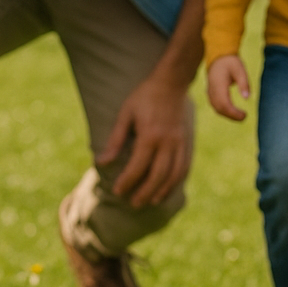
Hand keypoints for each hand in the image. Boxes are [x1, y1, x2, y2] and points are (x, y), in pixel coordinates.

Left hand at [96, 75, 194, 207]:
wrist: (171, 83)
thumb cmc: (143, 97)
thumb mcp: (125, 114)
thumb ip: (115, 139)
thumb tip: (101, 161)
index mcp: (150, 135)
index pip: (138, 166)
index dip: (127, 181)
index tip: (117, 191)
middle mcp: (167, 142)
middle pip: (157, 175)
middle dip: (144, 192)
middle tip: (133, 203)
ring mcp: (179, 143)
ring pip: (173, 174)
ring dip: (161, 191)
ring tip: (150, 201)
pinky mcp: (186, 142)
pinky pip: (184, 167)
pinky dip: (176, 181)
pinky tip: (167, 189)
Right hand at [206, 55, 250, 120]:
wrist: (219, 57)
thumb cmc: (231, 63)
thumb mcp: (240, 70)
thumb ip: (244, 83)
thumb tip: (247, 97)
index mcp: (219, 84)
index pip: (224, 103)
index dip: (233, 112)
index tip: (245, 115)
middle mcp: (212, 89)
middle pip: (219, 108)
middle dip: (231, 116)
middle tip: (244, 117)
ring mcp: (210, 91)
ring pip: (216, 108)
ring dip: (227, 114)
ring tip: (240, 116)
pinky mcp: (210, 93)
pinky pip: (215, 105)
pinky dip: (223, 111)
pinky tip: (232, 112)